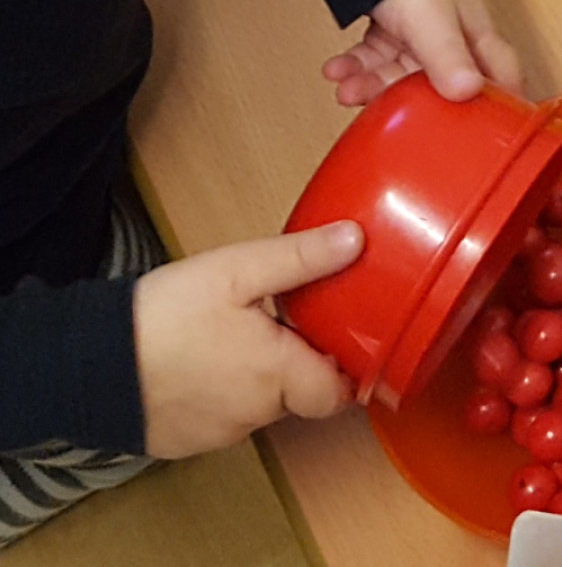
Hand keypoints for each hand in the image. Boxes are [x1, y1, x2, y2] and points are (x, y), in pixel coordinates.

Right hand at [134, 222, 362, 459]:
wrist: (87, 363)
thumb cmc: (165, 316)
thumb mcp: (239, 269)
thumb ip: (302, 258)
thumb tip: (355, 241)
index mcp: (276, 375)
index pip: (337, 393)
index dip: (347, 366)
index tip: (348, 334)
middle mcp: (253, 414)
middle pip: (300, 393)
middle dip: (300, 358)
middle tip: (287, 315)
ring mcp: (217, 433)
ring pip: (261, 404)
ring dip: (262, 373)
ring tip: (243, 330)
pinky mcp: (185, 439)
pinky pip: (223, 416)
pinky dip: (225, 389)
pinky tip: (207, 355)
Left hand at [322, 0, 522, 105]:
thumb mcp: (434, 20)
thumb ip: (448, 57)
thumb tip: (468, 93)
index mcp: (478, 38)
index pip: (501, 81)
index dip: (498, 111)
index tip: (486, 143)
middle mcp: (453, 41)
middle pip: (440, 89)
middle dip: (407, 104)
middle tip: (380, 112)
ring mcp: (420, 37)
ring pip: (400, 77)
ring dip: (370, 86)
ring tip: (346, 88)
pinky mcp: (392, 31)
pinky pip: (375, 60)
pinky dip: (355, 68)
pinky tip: (337, 69)